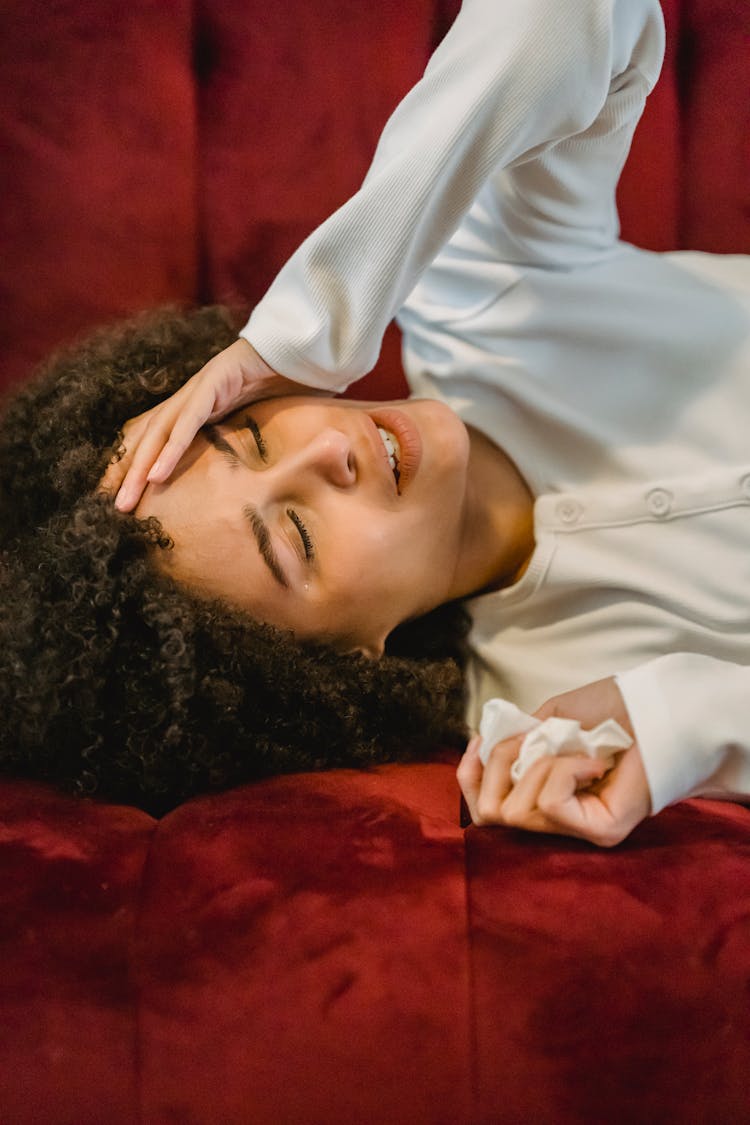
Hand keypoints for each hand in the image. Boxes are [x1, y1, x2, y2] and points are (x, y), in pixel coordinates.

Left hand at [100, 338, 331, 510]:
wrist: (306, 346)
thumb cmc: (290, 387)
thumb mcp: (264, 427)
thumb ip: (252, 449)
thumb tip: (255, 484)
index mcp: (198, 409)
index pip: (157, 440)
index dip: (136, 467)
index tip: (124, 500)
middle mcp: (190, 398)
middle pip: (148, 438)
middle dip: (127, 474)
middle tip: (114, 509)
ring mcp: (199, 388)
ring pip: (159, 432)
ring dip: (139, 468)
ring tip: (126, 500)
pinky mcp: (213, 381)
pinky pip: (187, 421)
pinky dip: (170, 449)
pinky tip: (155, 475)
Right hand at [457, 677, 651, 846]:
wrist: (655, 706)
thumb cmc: (609, 710)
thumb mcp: (549, 719)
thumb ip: (519, 740)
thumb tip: (488, 752)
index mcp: (540, 796)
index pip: (483, 810)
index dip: (470, 775)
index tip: (479, 740)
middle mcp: (557, 822)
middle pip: (489, 816)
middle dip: (497, 766)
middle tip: (527, 739)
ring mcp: (579, 831)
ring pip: (517, 812)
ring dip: (535, 764)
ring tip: (569, 747)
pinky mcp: (601, 832)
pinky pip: (551, 805)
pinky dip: (561, 771)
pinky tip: (592, 760)